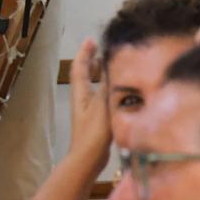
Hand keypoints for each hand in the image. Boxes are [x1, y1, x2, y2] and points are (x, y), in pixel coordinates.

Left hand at [65, 37, 109, 166]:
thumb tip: (111, 63)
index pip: (79, 68)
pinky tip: (120, 92)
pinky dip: (108, 89)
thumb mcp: (102, 104)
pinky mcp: (96, 120)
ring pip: (93, 86)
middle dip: (91, 61)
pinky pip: (101, 97)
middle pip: (84, 75)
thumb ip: (107, 84)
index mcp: (80, 93)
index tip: (91, 40)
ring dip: (100, 74)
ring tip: (110, 65)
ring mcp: (88, 111)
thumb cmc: (93, 131)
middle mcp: (82, 99)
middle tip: (101, 49)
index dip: (85, 53)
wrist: (88, 159)